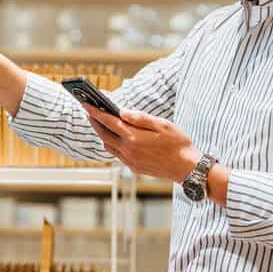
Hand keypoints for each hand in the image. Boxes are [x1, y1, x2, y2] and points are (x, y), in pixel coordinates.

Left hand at [82, 106, 199, 182]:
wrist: (187, 168)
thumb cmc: (178, 144)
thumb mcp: (162, 125)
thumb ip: (141, 118)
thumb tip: (122, 111)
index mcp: (134, 137)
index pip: (108, 122)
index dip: (95, 112)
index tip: (85, 103)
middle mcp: (128, 150)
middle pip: (104, 134)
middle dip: (95, 122)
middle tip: (90, 111)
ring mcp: (130, 161)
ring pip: (109, 146)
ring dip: (103, 134)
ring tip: (101, 123)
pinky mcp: (134, 167)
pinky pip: (117, 155)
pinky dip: (113, 144)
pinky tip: (116, 138)